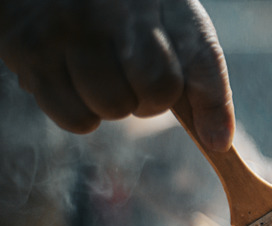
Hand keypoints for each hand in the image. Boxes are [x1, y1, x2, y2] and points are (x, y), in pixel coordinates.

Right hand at [0, 0, 233, 150]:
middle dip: (150, 98)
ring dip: (111, 105)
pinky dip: (79, 114)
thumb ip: (199, 74)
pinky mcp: (31, 50)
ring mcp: (71, 27)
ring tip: (96, 73)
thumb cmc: (113, 6)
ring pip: (115, 107)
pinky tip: (71, 81)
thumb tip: (218, 142)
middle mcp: (117, 7)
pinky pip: (75, 119)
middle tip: (129, 75)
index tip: (215, 141)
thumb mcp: (166, 19)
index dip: (212, 103)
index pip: (202, 58)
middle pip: (158, 90)